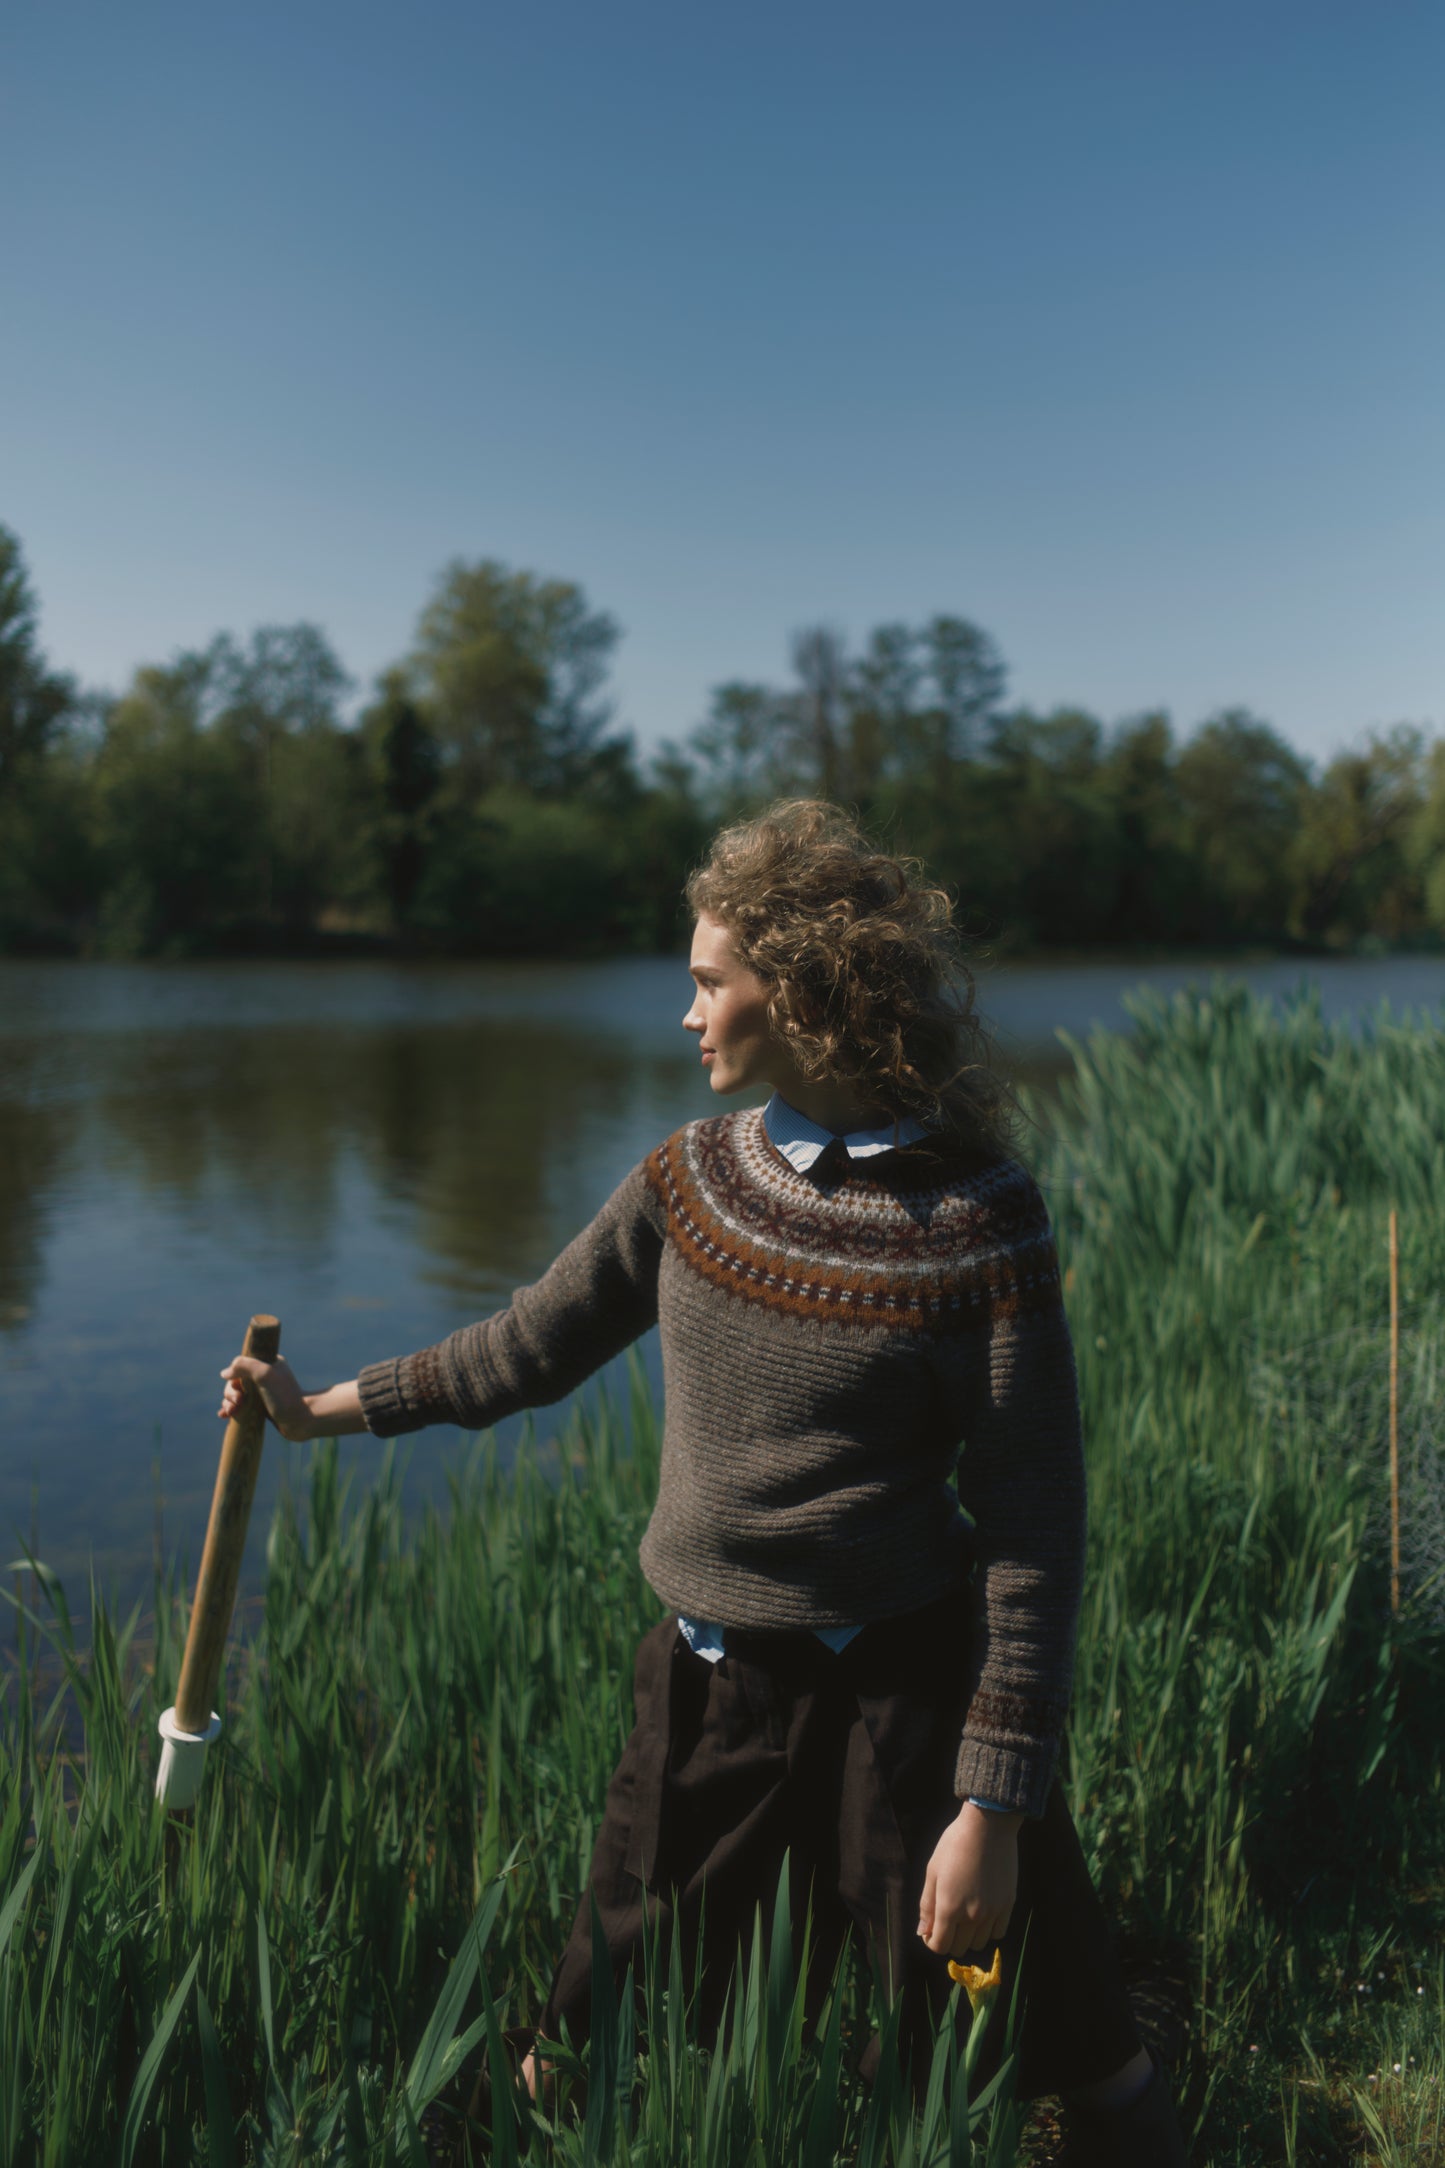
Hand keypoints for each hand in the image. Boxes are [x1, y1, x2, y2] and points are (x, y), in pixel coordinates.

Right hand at [219, 1354, 314, 1441]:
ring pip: (236, 1395)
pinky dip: (231, 1409)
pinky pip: (241, 1407)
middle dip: (230, 1393)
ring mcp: (262, 1393)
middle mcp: (264, 1377)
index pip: (241, 1366)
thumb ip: (244, 1366)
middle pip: (236, 1382)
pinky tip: (224, 1415)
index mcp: (267, 1364)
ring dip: (228, 1402)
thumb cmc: (284, 1396)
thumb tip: (224, 1373)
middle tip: (239, 1402)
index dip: (234, 1377)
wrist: (301, 1420)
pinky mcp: (261, 1408)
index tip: (239, 1388)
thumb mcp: (264, 1374)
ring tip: (230, 1412)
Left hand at [917, 1802, 1021, 1957]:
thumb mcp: (933, 1871)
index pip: (940, 1946)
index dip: (932, 1941)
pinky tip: (983, 1914)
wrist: (988, 1826)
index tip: (932, 1930)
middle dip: (949, 1939)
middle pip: (959, 1948)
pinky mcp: (1008, 1905)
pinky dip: (988, 1930)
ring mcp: (993, 1912)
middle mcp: (972, 1915)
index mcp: (949, 1907)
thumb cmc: (954, 1844)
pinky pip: (998, 1933)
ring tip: (966, 1916)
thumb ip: (927, 1905)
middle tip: (948, 1920)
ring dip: (969, 1936)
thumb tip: (922, 1932)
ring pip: (979, 1944)